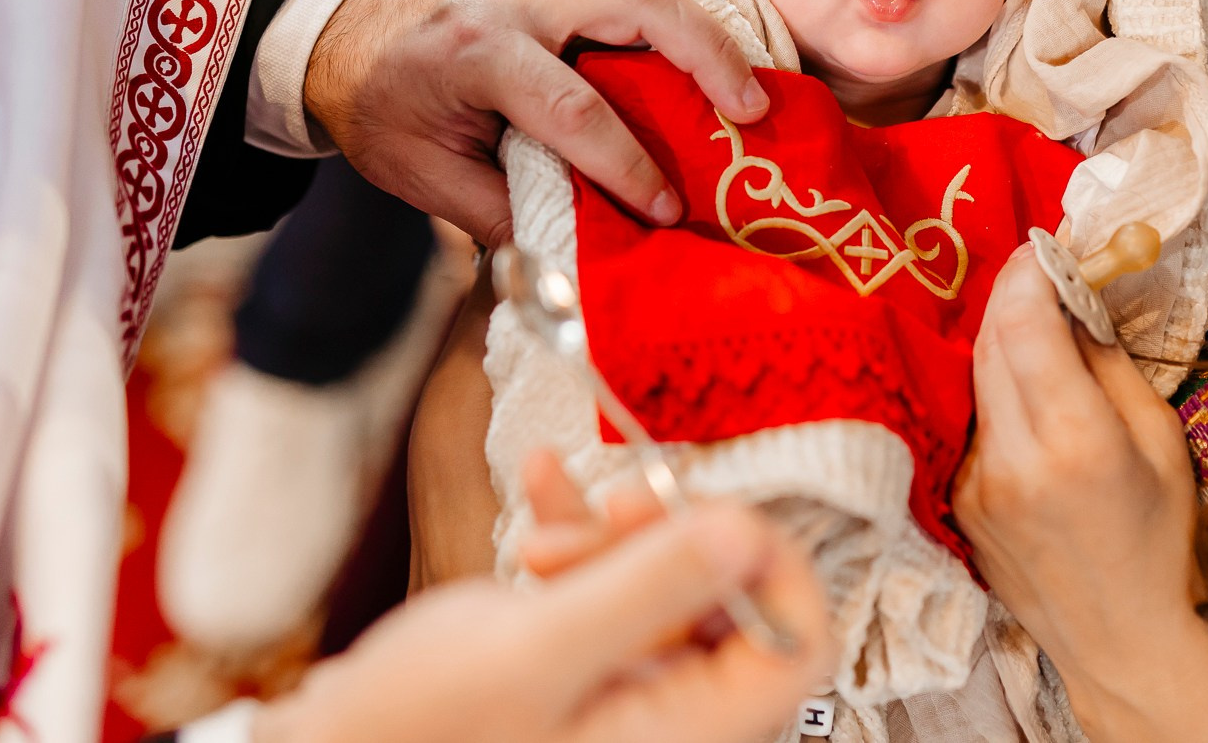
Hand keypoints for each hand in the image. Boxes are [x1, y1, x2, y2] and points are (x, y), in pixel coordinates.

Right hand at [256, 473, 833, 742]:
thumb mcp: (535, 649)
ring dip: (607, 538)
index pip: (796, 648)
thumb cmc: (411, 731)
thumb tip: (750, 532)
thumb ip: (648, 589)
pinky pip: (606, 587)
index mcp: (680, 734)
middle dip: (667, 541)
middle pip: (727, 602)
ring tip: (535, 540)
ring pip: (662, 584)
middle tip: (605, 516)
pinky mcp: (577, 668)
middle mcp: (665, 720)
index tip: (714, 512)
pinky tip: (538, 488)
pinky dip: (575, 536)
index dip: (775, 568)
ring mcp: (621, 694)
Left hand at [303, 0, 768, 246]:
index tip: (666, 209)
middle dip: (705, 54)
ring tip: (736, 83)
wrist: (331, 24)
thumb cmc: (378, 104)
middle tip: (750, 109)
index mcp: (473, 52)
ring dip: (696, 25)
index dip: (628, 165)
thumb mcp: (422, 175)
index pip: (574, 109)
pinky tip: (688, 45)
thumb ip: (501, 211)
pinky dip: (666, 3)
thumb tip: (579, 253)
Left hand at [953, 249, 1207, 741]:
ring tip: (1037, 321)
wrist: (1119, 639)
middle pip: (990, 340)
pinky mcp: (957, 501)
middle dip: (1013, 291)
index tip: (1046, 245)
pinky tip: (1026, 392)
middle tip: (1039, 266)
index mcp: (1076, 442)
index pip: (1026, 324)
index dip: (1030, 271)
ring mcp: (975, 483)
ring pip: (975, 376)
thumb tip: (1074, 299)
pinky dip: (996, 390)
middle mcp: (1013, 460)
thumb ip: (1107, 364)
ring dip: (1002, 337)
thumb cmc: (1159, 540)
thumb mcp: (1159, 441)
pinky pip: (972, 421)